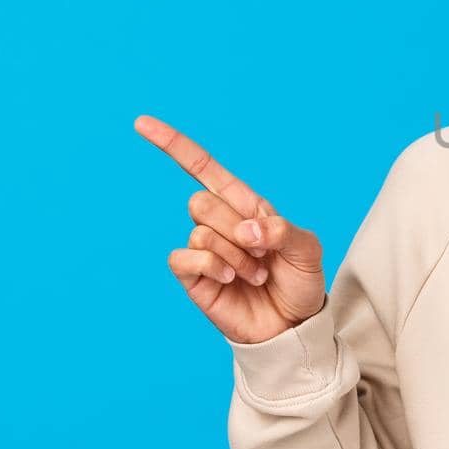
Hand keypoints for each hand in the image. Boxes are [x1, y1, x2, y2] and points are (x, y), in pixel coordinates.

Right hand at [135, 114, 325, 344]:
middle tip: (262, 254)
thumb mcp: (307, 249)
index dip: (174, 145)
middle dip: (236, 229)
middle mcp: (220, 223)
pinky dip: (211, 266)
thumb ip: (281, 231)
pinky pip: (183, 258)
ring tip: (255, 274)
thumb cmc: (300, 282)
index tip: (141, 123)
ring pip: (199, 232)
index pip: (203, 168)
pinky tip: (231, 279)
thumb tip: (246, 230)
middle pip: (200, 202)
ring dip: (234, 255)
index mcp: (245, 205)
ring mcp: (204, 250)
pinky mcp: (193, 277)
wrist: (293, 325)